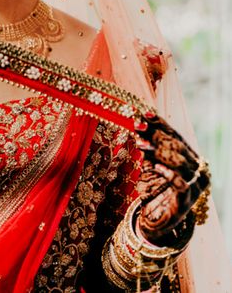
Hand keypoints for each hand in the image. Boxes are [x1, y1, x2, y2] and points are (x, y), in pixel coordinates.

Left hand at [134, 112, 209, 241]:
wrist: (163, 220)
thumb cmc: (159, 188)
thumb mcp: (154, 163)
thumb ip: (150, 146)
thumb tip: (139, 123)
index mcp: (191, 157)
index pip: (176, 136)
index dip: (161, 124)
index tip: (145, 113)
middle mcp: (196, 168)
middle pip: (176, 146)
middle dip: (156, 134)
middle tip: (138, 126)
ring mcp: (195, 184)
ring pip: (179, 161)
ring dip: (157, 151)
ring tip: (140, 144)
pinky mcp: (187, 199)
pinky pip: (179, 182)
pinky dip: (167, 173)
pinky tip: (155, 167)